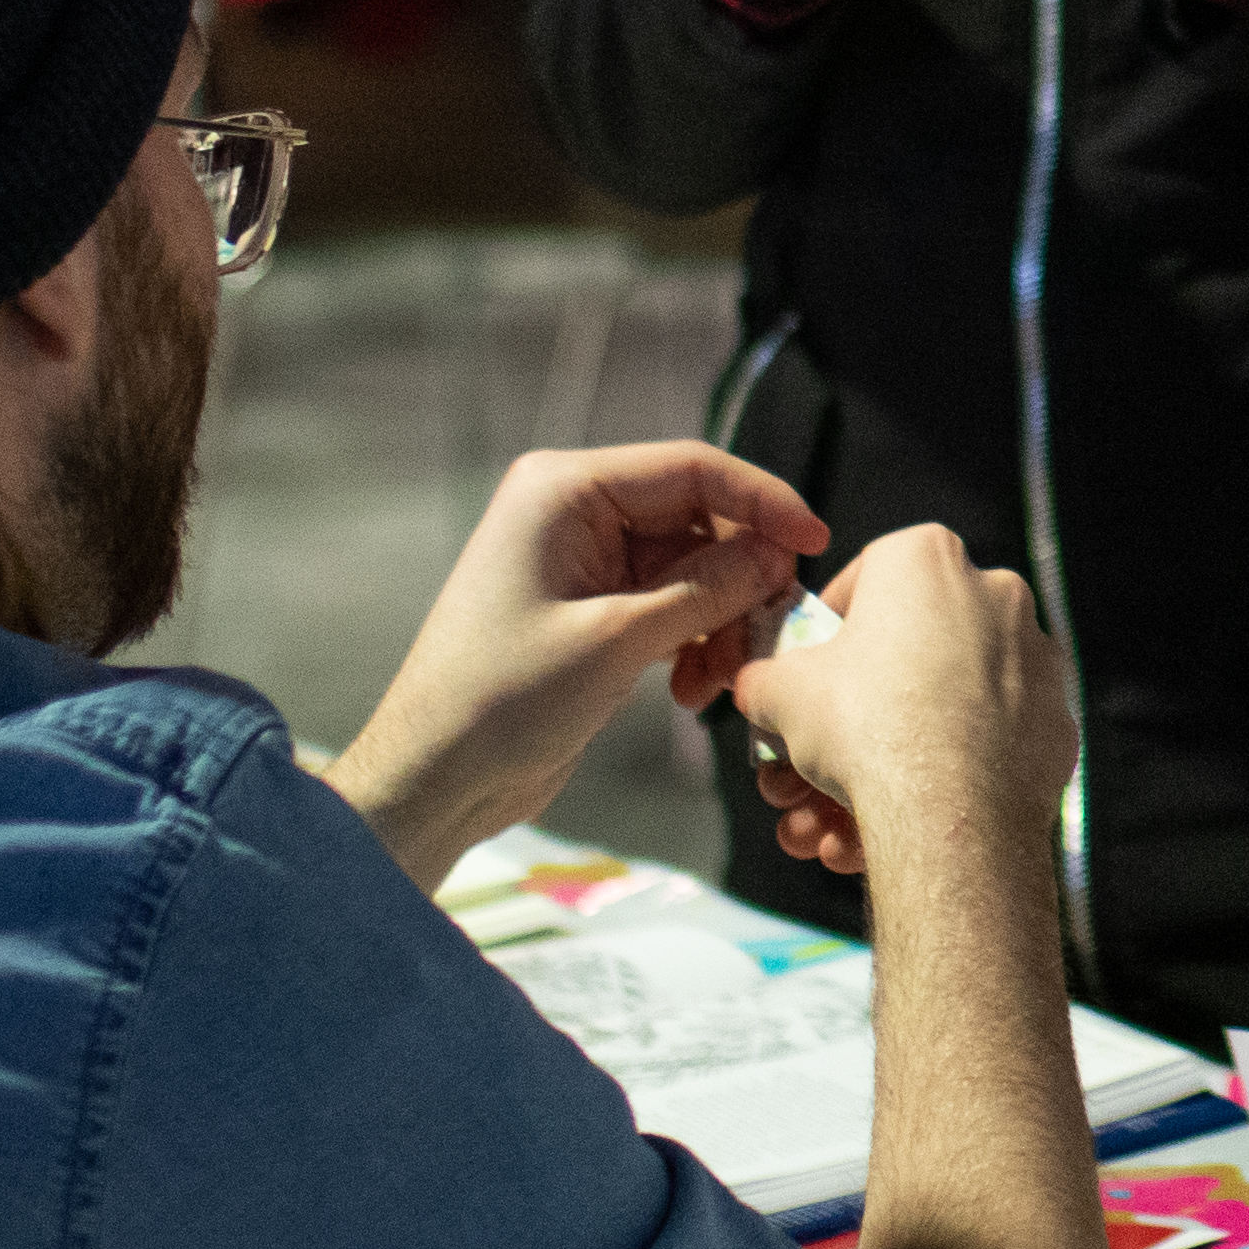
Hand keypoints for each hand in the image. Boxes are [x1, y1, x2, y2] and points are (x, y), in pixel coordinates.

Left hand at [325, 443, 827, 876]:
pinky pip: (671, 604)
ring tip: (720, 679)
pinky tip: (694, 690)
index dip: (762, 501)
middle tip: (770, 629)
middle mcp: (573, 514)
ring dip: (719, 620)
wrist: (435, 779)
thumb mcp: (617, 640)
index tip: (813, 540)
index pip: (690, 468)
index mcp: (563, 492)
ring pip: (692, 568)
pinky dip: (695, 640)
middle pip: (698, 519)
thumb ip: (707, 588)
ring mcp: (582, 563)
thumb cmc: (497, 703)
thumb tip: (776, 556)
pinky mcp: (591, 611)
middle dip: (741, 577)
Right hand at [726, 526, 1071, 884]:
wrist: (951, 811)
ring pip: (936, 718)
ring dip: (872, 774)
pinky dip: (933, 789)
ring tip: (821, 831)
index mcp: (928, 558)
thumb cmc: (867, 725)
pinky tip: (876, 839)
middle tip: (799, 774)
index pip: (865, 580)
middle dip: (840, 728)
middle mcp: (994, 595)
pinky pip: (977, 753)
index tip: (804, 676)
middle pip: (899, 663)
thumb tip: (760, 686)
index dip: (824, 633)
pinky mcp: (1055, 726)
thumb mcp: (782, 691)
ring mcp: (1034, 663)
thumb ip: (767, 678)